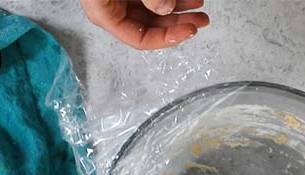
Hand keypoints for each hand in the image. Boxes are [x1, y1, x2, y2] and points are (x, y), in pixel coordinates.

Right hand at [79, 0, 208, 49]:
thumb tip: (165, 8)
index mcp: (104, 12)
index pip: (138, 38)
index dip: (166, 38)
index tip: (188, 30)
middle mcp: (111, 7)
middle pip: (148, 25)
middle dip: (176, 22)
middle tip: (200, 20)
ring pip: (152, 9)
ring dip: (177, 8)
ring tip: (198, 4)